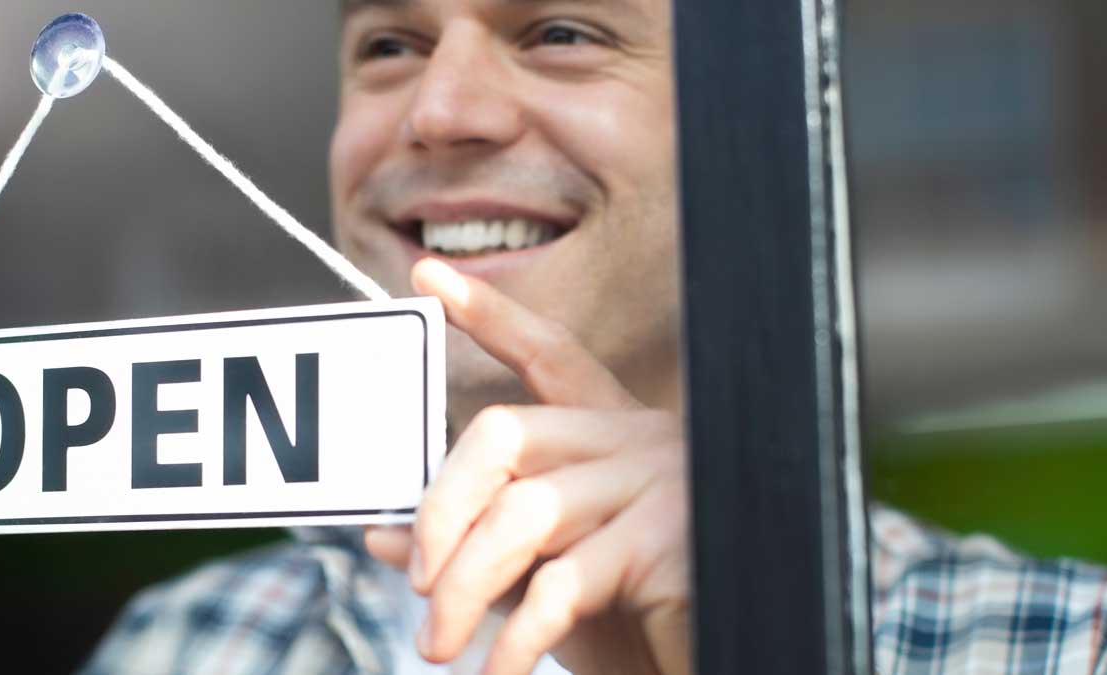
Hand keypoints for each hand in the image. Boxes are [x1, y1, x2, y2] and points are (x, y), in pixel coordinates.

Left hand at [365, 260, 690, 674]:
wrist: (726, 664)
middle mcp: (641, 439)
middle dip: (442, 511)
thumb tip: (380, 535)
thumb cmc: (639, 628)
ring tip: (438, 646)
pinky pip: (560, 582)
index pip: (548, 355)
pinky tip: (495, 671)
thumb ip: (474, 548)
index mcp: (616, 436)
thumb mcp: (543, 582)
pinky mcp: (670, 538)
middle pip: (504, 434)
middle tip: (417, 584)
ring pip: (523, 513)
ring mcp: (661, 482)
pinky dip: (515, 638)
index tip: (428, 275)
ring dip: (465, 587)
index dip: (490, 313)